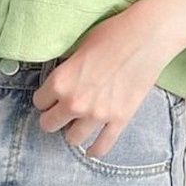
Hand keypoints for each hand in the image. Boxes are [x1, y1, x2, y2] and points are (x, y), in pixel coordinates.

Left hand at [32, 0, 185, 157]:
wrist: (146, 37)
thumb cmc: (112, 34)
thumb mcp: (79, 47)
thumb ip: (67, 70)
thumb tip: (62, 81)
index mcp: (61, 81)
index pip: (39, 102)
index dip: (45, 97)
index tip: (51, 96)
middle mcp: (75, 102)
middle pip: (49, 125)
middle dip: (53, 117)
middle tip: (60, 112)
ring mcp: (98, 114)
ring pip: (72, 139)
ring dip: (72, 131)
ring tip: (77, 125)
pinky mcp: (119, 120)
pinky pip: (102, 146)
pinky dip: (95, 150)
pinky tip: (91, 150)